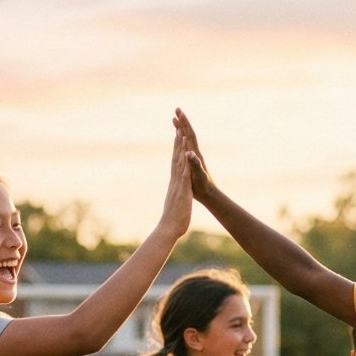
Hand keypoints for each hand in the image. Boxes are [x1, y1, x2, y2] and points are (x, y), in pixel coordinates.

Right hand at [157, 110, 194, 233]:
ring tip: (181, 131)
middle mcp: (174, 180)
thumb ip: (175, 197)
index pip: (175, 162)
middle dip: (177, 141)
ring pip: (178, 161)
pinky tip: (187, 150)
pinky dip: (185, 160)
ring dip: (180, 146)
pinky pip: (184, 171)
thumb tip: (173, 195)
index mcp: (174, 183)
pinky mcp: (182, 188)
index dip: (176, 149)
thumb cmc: (173, 220)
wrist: (168, 229)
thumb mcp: (175, 204)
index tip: (177, 135)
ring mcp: (177, 183)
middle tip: (177, 125)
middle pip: (175, 157)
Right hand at [175, 108, 215, 200]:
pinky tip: (178, 138)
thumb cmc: (203, 186)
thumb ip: (195, 164)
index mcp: (195, 154)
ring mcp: (194, 156)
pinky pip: (185, 145)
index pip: (190, 135)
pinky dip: (181, 139)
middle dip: (183, 121)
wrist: (209, 194)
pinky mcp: (192, 161)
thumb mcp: (198, 175)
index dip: (185, 124)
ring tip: (175, 120)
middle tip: (176, 109)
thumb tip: (189, 153)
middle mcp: (195, 152)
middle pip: (188, 133)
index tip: (179, 113)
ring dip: (181, 128)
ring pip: (186, 138)